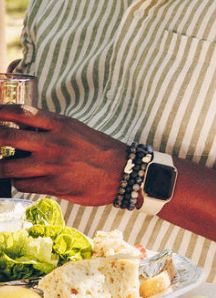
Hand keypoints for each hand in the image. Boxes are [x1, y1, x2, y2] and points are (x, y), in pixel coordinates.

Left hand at [0, 105, 126, 204]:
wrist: (122, 172)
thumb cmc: (98, 149)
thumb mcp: (75, 129)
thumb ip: (50, 128)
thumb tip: (21, 130)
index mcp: (60, 124)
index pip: (20, 112)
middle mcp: (53, 142)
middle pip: (5, 137)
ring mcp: (51, 165)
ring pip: (6, 167)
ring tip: (1, 165)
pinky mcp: (52, 185)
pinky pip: (21, 183)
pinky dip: (18, 180)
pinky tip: (24, 178)